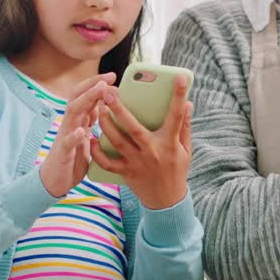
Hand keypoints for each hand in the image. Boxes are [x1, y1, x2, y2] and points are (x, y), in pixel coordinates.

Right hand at [40, 73, 116, 197]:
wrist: (55, 180)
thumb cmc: (73, 156)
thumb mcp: (86, 135)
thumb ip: (92, 121)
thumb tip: (107, 106)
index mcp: (78, 120)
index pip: (84, 95)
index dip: (97, 84)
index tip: (113, 77)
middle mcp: (70, 124)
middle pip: (77, 97)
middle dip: (93, 85)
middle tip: (109, 77)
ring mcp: (65, 136)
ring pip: (72, 113)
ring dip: (86, 100)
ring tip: (99, 91)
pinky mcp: (62, 153)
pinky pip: (67, 143)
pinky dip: (73, 136)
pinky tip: (81, 132)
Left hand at [92, 75, 192, 209]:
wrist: (167, 201)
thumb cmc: (177, 170)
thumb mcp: (186, 149)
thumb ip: (185, 126)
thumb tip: (188, 104)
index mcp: (169, 143)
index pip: (176, 115)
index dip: (178, 96)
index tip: (179, 78)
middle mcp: (152, 151)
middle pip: (133, 127)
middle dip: (120, 109)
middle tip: (109, 92)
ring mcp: (137, 163)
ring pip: (117, 141)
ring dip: (106, 124)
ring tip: (98, 108)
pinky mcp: (126, 172)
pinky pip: (108, 162)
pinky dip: (97, 152)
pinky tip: (91, 139)